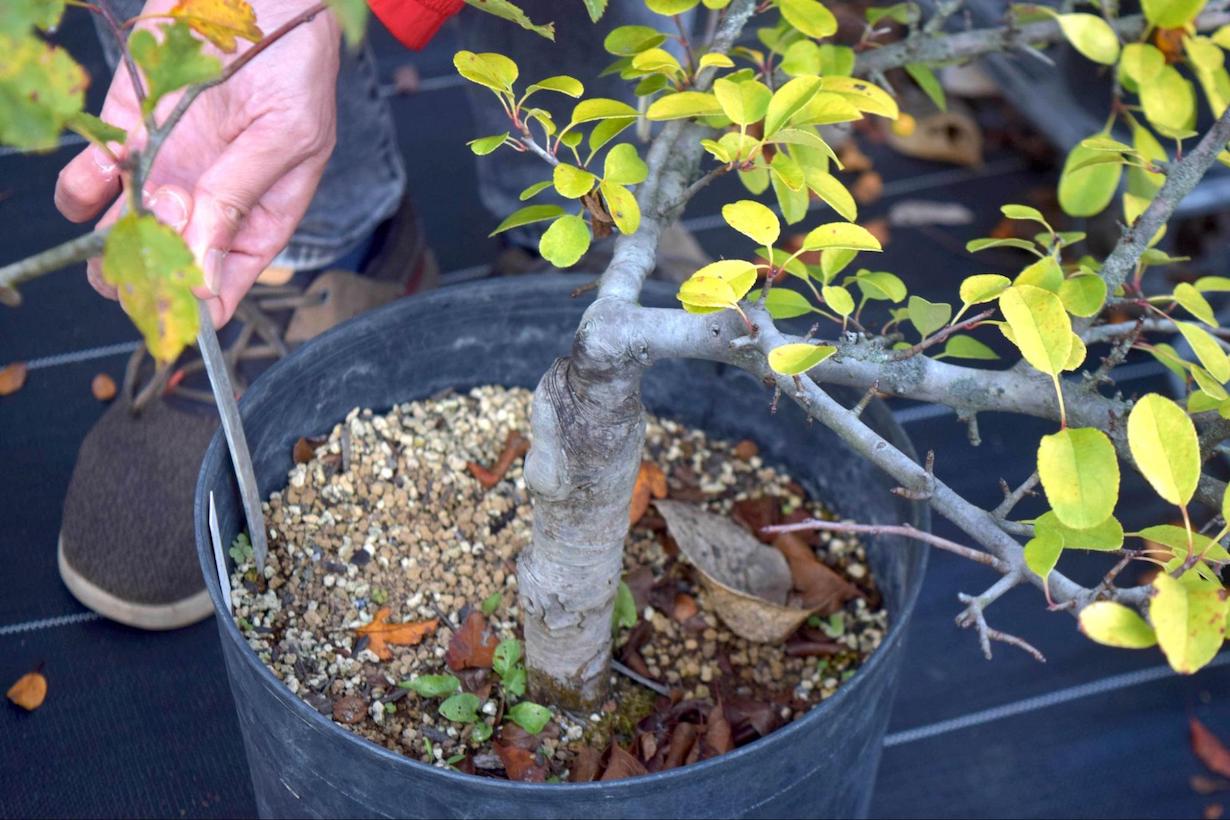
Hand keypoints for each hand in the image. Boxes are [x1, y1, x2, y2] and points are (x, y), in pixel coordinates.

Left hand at [55, 0, 340, 327]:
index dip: (200, 304)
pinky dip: (82, 186)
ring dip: (114, 235)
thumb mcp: (285, 135)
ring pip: (123, 234)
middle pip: (168, 267)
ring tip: (130, 204)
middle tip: (147, 245)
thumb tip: (206, 280)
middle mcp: (209, 201)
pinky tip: (100, 169)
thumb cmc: (293, 58)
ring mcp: (166, 169)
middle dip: (149, 269)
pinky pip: (91, 179)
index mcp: (261, 213)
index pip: (226, 283)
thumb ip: (238, 199)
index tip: (177, 307)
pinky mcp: (126, 133)